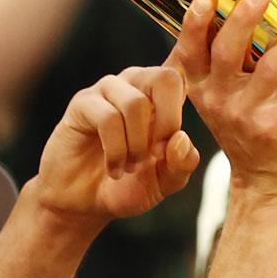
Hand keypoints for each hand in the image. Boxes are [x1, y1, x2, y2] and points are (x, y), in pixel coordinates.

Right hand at [35, 63, 199, 227]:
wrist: (86, 203)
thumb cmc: (128, 186)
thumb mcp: (165, 182)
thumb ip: (182, 164)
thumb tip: (181, 138)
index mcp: (162, 98)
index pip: (184, 73)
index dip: (193, 81)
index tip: (183, 127)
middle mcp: (136, 86)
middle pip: (165, 78)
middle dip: (168, 123)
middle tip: (157, 155)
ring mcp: (109, 91)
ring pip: (136, 103)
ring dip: (137, 145)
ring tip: (130, 167)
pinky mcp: (83, 103)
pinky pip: (108, 119)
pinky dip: (116, 152)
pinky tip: (113, 168)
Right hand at [173, 0, 276, 196]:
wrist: (262, 183)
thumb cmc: (249, 129)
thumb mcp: (225, 97)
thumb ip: (227, 64)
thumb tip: (246, 8)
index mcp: (201, 86)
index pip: (191, 49)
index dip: (195, 22)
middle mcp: (218, 99)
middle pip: (227, 51)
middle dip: (243, 18)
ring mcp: (246, 114)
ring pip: (271, 69)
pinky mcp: (275, 128)